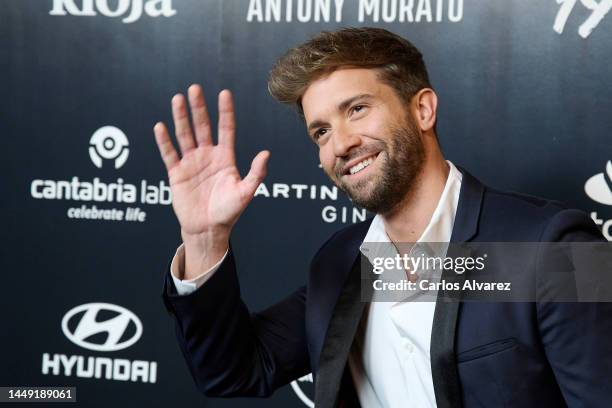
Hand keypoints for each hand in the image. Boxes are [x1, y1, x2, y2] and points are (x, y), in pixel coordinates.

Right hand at [154, 85, 268, 275]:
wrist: (207, 229)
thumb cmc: (229, 212)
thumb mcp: (246, 193)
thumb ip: (256, 173)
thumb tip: (266, 153)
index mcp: (225, 158)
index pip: (226, 129)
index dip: (225, 112)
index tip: (224, 93)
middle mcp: (207, 156)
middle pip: (203, 127)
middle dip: (199, 108)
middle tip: (195, 89)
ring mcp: (191, 163)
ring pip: (185, 135)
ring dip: (181, 118)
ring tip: (177, 98)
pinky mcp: (176, 173)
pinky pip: (169, 153)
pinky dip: (164, 141)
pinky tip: (160, 126)